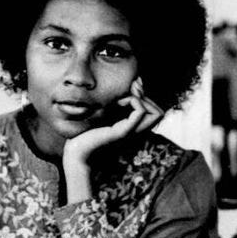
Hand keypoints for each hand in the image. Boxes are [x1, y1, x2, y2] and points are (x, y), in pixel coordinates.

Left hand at [61, 77, 164, 202]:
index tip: (131, 92)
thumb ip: (117, 103)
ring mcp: (131, 132)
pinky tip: (119, 102)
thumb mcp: (104, 114)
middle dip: (147, 97)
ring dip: (142, 99)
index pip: (156, 112)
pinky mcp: (122, 132)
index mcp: (133, 128)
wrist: (77, 152)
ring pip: (156, 113)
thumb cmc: (87, 132)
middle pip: (159, 113)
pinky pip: (140, 112)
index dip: (148, 98)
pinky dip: (133, 101)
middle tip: (130, 93)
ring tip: (124, 98)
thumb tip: (131, 85)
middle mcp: (136, 131)